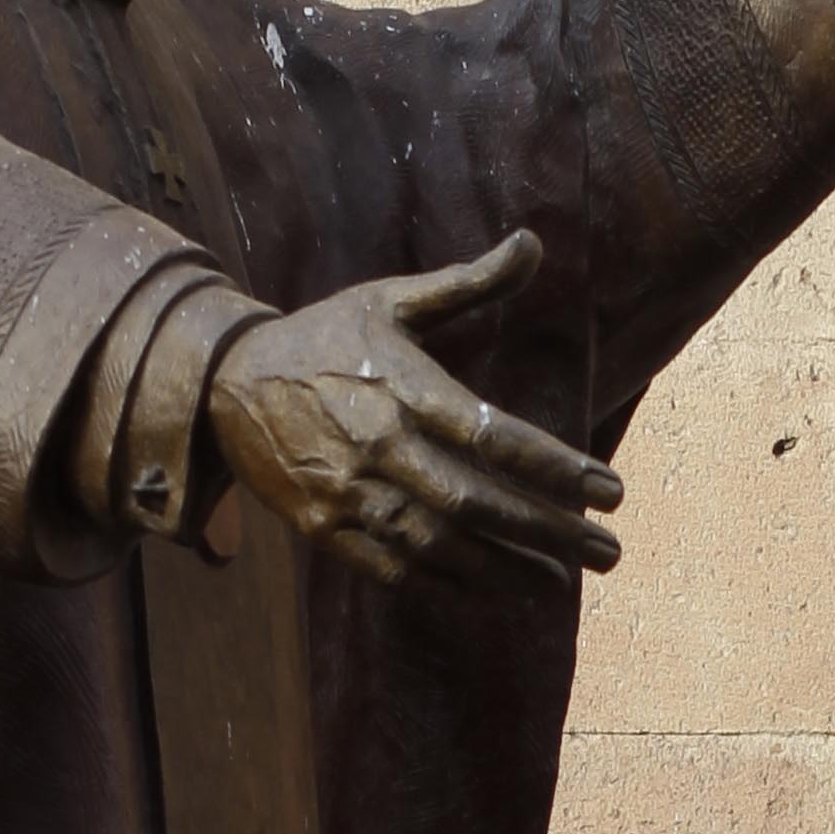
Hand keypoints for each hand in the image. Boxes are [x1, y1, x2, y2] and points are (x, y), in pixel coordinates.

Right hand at [207, 230, 620, 589]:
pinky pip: (392, 568)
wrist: (225, 381)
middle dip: (548, 531)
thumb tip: (533, 244)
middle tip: (606, 552)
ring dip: (506, 568)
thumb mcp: (390, 300)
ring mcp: (348, 492)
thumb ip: (467, 283)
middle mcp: (378, 443)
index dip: (555, 468)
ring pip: (439, 545)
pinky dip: (446, 584)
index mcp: (402, 386)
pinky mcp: (323, 527)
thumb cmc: (324, 336)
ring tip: (557, 578)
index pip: (492, 434)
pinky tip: (492, 590)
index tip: (609, 491)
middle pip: (476, 501)